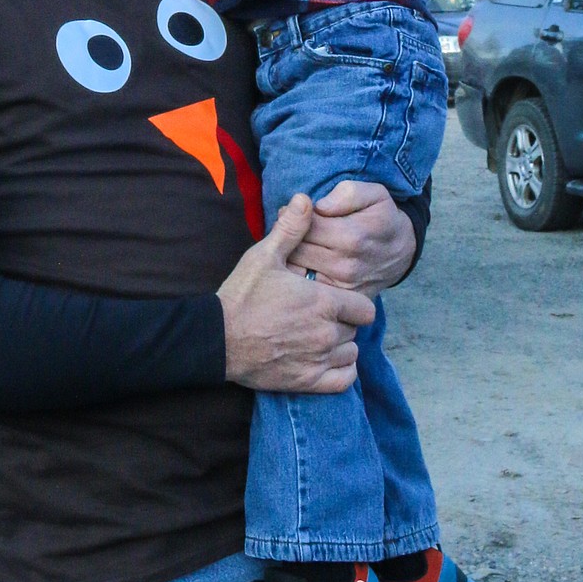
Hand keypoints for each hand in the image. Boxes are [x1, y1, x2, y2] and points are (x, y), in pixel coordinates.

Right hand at [219, 194, 375, 392]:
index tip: (336, 300)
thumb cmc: (241, 296)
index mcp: (324, 302)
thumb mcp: (263, 256)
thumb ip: (291, 229)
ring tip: (319, 337)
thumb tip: (306, 199)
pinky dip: (340, 371)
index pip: (365, 307)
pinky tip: (325, 360)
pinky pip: (344, 380)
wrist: (217, 339)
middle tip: (320, 316)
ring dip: (340, 346)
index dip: (352, 303)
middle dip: (343, 322)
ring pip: (350, 353)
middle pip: (355, 330)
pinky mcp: (308, 382)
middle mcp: (327, 333)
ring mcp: (319, 359)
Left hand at [286, 181, 416, 295]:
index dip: (293, 217)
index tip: (293, 213)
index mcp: (351, 236)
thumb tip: (320, 206)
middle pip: (297, 250)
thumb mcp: (374, 194)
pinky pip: (307, 288)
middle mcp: (345, 265)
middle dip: (288, 238)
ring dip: (289, 257)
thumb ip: (347, 194)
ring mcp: (342, 286)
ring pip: (297, 270)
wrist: (401, 250)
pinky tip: (303, 263)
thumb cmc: (382, 217)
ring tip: (295, 245)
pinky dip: (298, 276)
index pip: (304, 227)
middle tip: (290, 230)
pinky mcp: (340, 300)